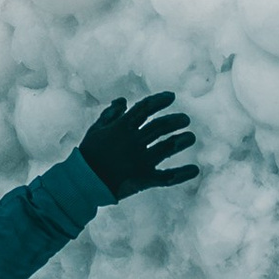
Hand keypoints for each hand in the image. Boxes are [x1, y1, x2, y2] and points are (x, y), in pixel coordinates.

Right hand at [78, 94, 197, 198]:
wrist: (85, 182)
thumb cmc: (89, 153)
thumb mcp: (96, 129)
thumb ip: (110, 114)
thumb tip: (123, 100)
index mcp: (121, 128)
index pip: (144, 108)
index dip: (159, 100)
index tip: (171, 96)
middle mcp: (133, 142)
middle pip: (160, 127)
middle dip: (176, 121)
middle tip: (186, 119)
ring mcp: (140, 161)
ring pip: (167, 147)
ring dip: (181, 141)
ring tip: (191, 137)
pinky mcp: (145, 178)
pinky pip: (167, 176)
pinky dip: (182, 174)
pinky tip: (194, 169)